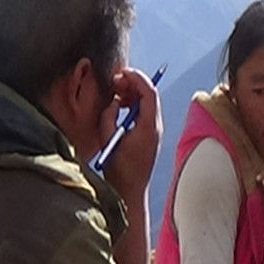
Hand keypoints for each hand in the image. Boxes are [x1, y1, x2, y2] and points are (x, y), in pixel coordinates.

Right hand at [99, 68, 161, 200]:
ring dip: (133, 93)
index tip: (123, 71)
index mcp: (149, 126)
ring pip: (148, 103)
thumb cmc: (119, 169)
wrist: (130, 191)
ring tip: (116, 92)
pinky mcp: (149, 135)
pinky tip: (120, 105)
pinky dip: (133, 104)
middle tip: (116, 81)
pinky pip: (144, 112)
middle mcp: (156, 127)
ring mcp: (154, 131)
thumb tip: (115, 100)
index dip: (137, 78)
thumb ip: (110, 116)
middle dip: (134, 83)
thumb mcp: (108, 138)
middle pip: (150, 95)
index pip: (150, 93)